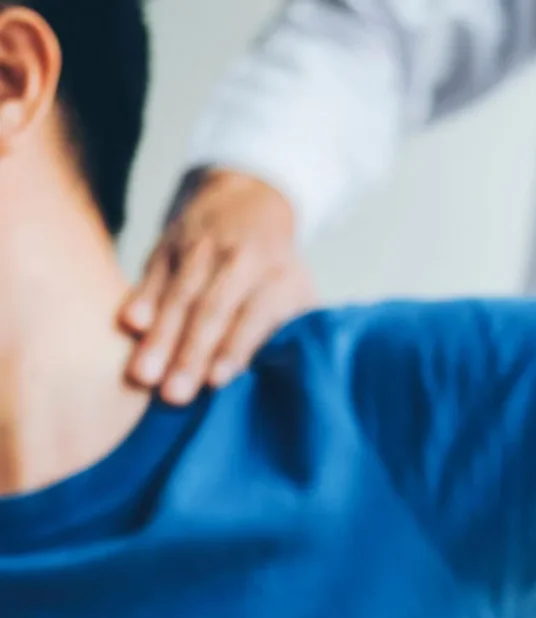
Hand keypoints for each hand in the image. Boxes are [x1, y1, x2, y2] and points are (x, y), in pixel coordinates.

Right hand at [120, 169, 316, 403]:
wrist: (250, 196)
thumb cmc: (277, 269)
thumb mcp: (299, 291)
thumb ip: (296, 329)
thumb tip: (296, 378)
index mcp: (277, 277)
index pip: (255, 315)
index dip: (236, 347)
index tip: (216, 381)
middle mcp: (240, 261)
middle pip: (212, 310)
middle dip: (191, 354)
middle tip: (173, 395)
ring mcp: (201, 250)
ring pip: (179, 296)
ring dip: (160, 337)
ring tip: (143, 376)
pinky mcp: (169, 245)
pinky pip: (153, 273)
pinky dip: (141, 297)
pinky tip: (129, 325)